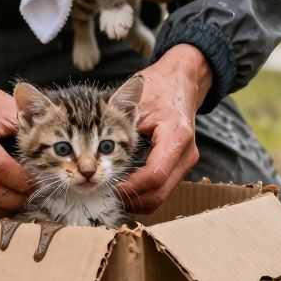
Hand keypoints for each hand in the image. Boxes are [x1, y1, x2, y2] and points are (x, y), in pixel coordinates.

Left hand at [116, 45, 211, 212]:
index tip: (107, 185)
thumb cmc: (158, 87)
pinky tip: (126, 186)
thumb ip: (118, 123)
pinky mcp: (182, 165)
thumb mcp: (136, 102)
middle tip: (106, 194)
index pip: (153, 176)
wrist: (181, 81)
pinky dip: (143, 192)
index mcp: (176, 136)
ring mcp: (187, 162)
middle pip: (158, 193)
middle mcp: (186, 154)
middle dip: (131, 198)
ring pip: (161, 196)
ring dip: (137, 199)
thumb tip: (93, 147)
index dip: (129, 187)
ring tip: (112, 191)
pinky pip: (163, 188)